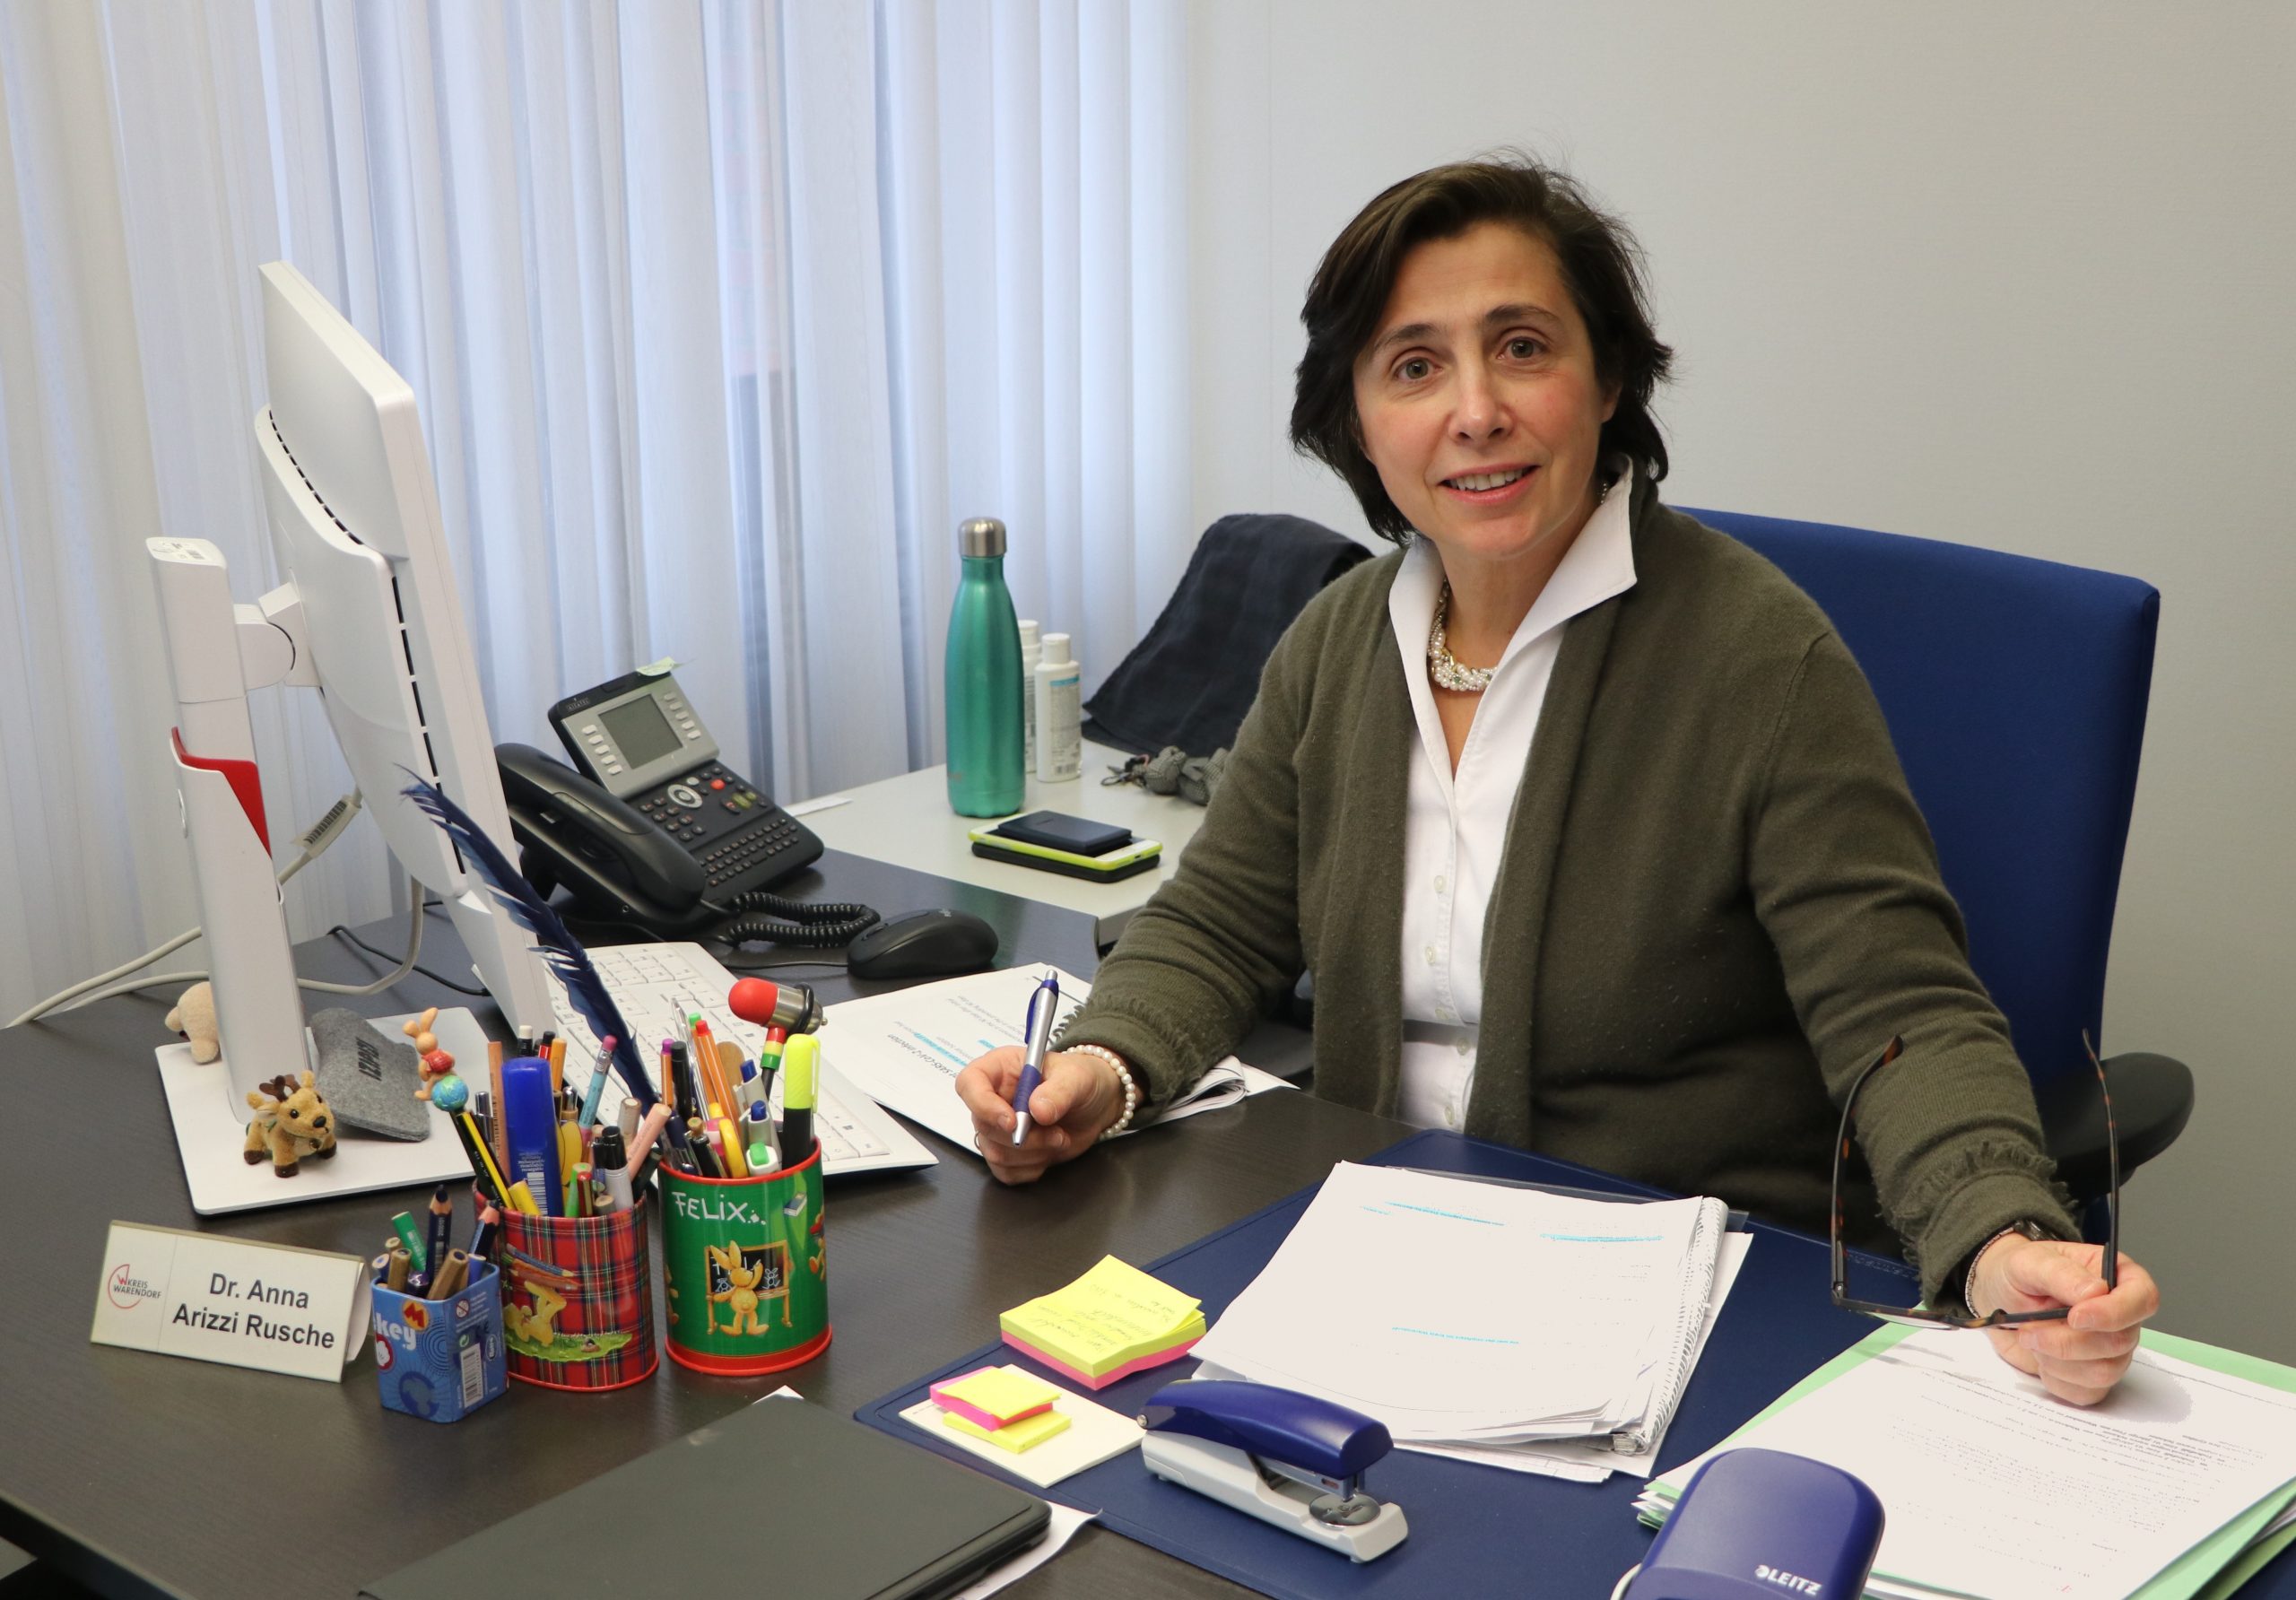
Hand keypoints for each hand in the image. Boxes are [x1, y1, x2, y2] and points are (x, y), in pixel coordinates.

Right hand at [954, 1046, 1127, 1184]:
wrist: (1096, 1103)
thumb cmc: (1081, 1078)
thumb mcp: (1076, 1077)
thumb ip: (1058, 1091)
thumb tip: (1037, 1110)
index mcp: (999, 1068)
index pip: (969, 1084)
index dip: (983, 1105)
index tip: (1012, 1121)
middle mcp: (993, 1098)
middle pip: (983, 1125)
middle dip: (1024, 1138)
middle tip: (1056, 1133)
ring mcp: (998, 1127)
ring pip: (994, 1153)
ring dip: (1032, 1153)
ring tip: (1059, 1138)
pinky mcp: (1008, 1151)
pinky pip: (1006, 1171)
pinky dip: (1031, 1168)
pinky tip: (1049, 1151)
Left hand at [1974, 1236, 2159, 1405]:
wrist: (1995, 1299)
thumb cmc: (2018, 1273)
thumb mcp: (2028, 1261)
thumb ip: (2061, 1273)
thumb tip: (2096, 1291)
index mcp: (2116, 1277)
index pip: (2143, 1299)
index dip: (2114, 1313)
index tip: (2075, 1317)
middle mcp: (2120, 1316)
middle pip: (2120, 1342)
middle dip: (2067, 1341)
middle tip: (2028, 1329)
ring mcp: (2109, 1349)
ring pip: (2105, 1372)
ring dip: (2058, 1360)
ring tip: (2030, 1338)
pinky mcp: (2091, 1375)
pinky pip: (2086, 1392)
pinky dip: (2056, 1379)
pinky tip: (2039, 1357)